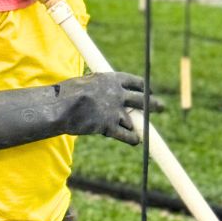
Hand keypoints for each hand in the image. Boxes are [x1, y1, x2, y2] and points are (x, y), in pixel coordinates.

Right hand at [0, 72, 162, 149]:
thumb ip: (98, 88)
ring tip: (145, 130)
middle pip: (142, 99)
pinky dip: (133, 138)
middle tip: (161, 106)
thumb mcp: (86, 83)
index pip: (136, 82)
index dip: (144, 88)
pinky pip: (127, 135)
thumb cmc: (66, 93)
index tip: (148, 91)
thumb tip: (99, 91)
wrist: (60, 106)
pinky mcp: (110, 126)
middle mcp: (118, 94)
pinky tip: (136, 141)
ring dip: (140, 125)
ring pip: (136, 120)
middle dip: (154, 104)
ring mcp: (115, 111)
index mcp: (112, 79)